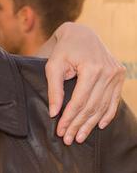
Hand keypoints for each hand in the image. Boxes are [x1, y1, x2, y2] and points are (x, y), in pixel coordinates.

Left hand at [44, 23, 125, 144]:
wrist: (82, 34)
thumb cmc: (64, 50)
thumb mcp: (53, 66)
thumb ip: (54, 90)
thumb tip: (54, 113)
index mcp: (92, 68)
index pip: (80, 101)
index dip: (70, 118)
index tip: (61, 130)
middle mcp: (108, 72)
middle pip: (92, 106)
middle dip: (79, 124)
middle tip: (68, 139)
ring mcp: (116, 74)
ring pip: (103, 106)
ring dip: (91, 124)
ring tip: (80, 136)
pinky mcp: (119, 75)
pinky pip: (113, 100)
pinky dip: (107, 114)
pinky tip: (99, 126)